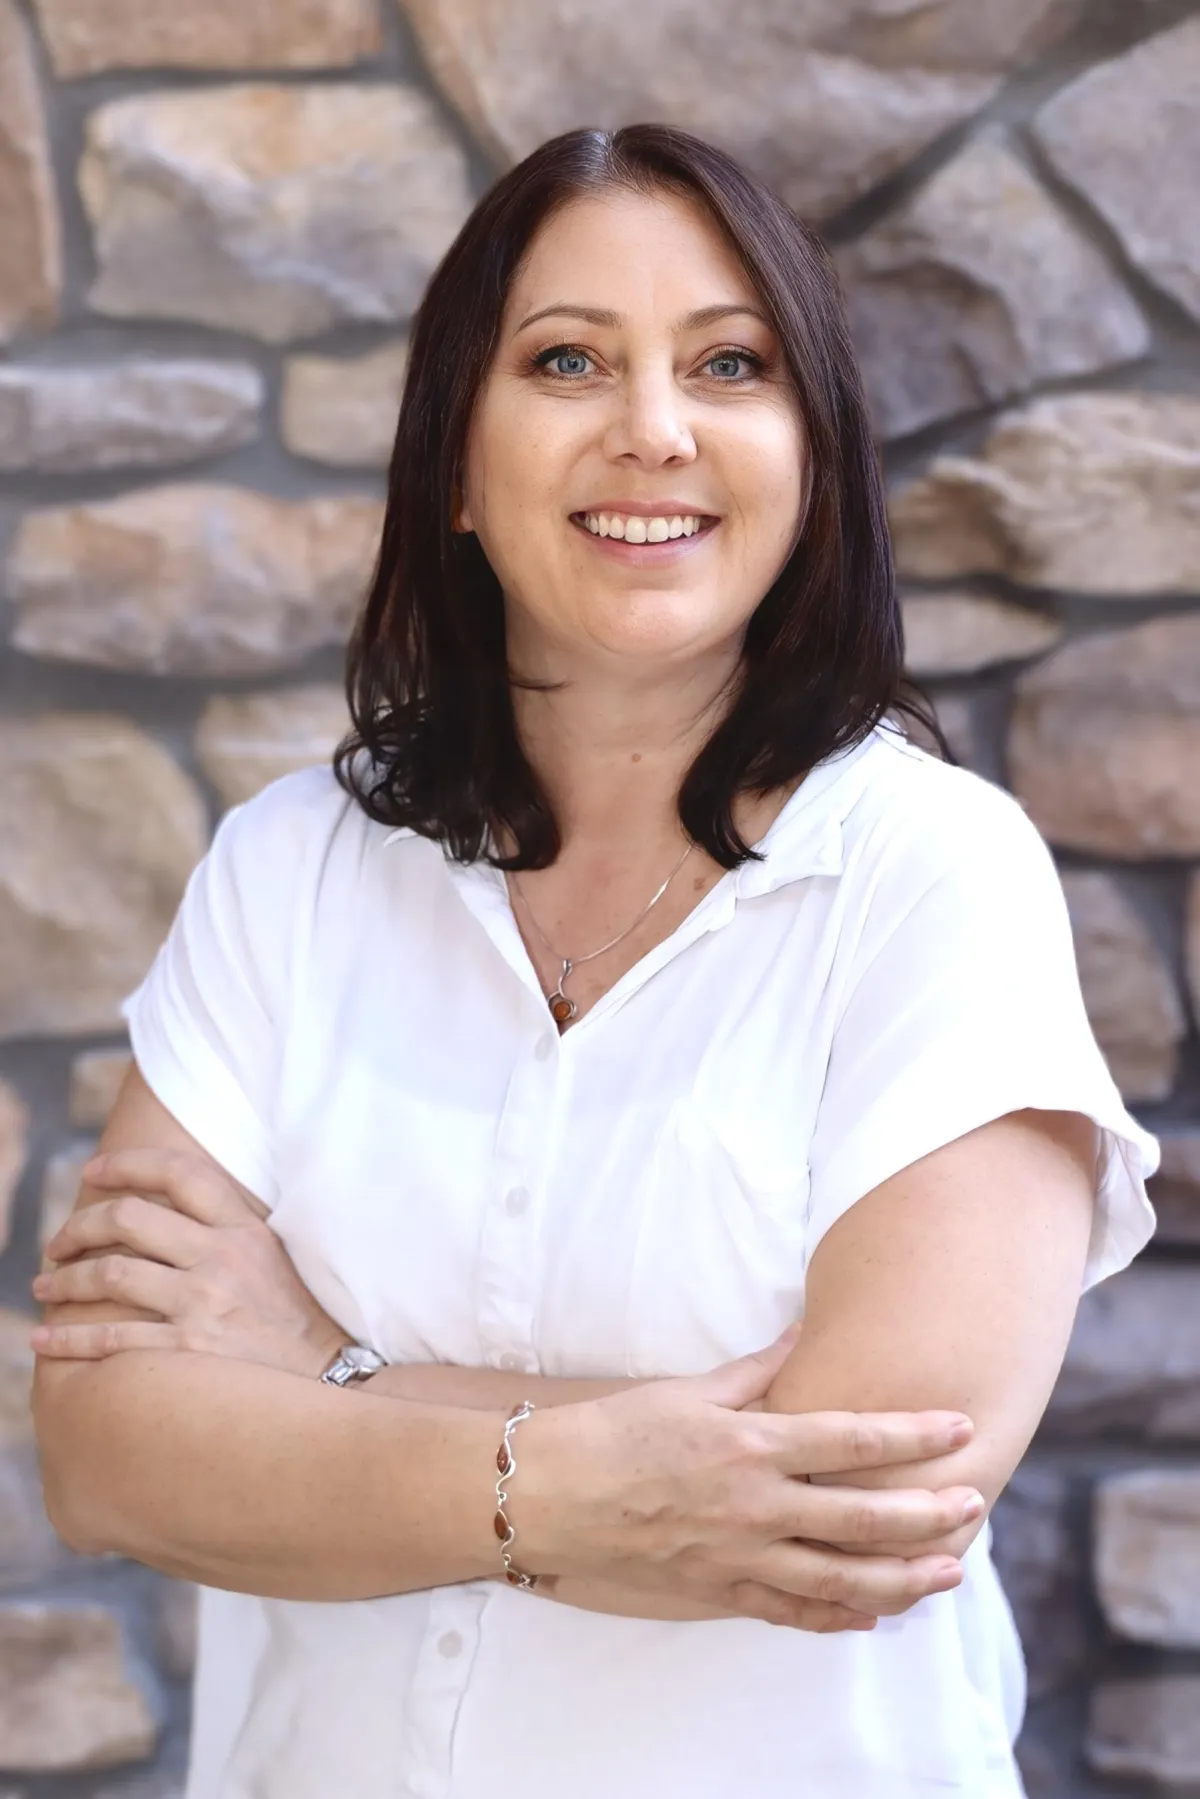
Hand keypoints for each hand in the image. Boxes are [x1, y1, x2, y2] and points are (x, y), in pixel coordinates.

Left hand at [31, 1148, 345, 1380]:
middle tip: (57, 1242)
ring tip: (45, 1287)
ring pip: (111, 1274)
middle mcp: (221, 1259)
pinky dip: (69, 1338)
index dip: (127, 1164)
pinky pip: (112, 1339)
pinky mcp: (187, 1352)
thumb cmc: (298, 1321)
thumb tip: (171, 1205)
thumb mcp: (277, 1257)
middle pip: (129, 1218)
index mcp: (244, 1229)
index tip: (93, 1170)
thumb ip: (230, 1227)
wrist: (330, 1384)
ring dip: (65, 1280)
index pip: (179, 1173)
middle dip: (80, 1225)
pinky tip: (45, 1341)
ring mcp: (203, 1305)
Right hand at [516, 1332, 982, 1632]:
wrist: (546, 1496)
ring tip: (948, 1573)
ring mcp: (739, 1558)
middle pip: (862, 1517)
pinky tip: (875, 1615)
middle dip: (927, 1513)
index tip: (959, 1427)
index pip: (851, 1440)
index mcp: (750, 1446)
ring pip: (840, 1579)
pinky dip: (839, 1617)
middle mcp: (754, 1507)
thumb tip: (804, 1336)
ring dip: (902, 1577)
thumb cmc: (612, 1433)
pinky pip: (791, 1613)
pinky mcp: (718, 1593)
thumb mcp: (687, 1390)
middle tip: (974, 1504)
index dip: (913, 1434)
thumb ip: (756, 1371)